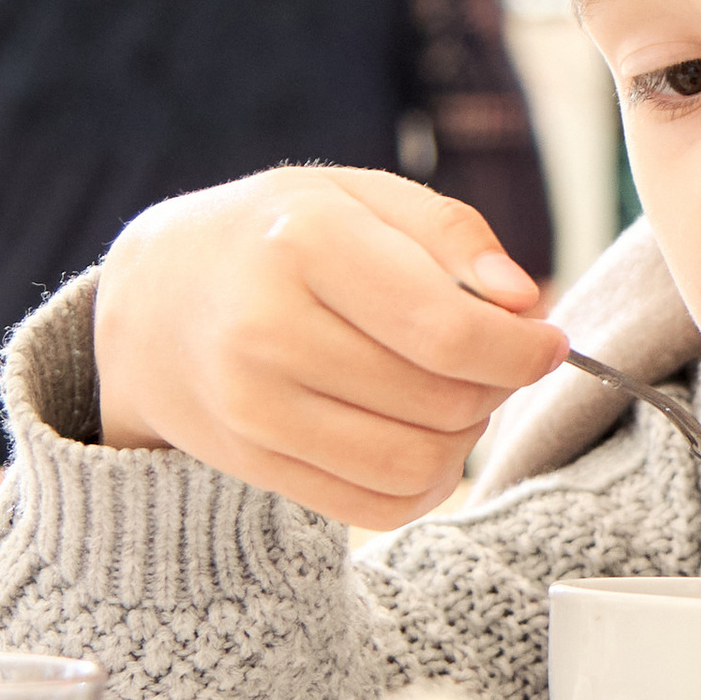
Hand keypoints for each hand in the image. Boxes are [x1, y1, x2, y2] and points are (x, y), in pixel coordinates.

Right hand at [94, 167, 565, 525]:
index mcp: (304, 242)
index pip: (448, 331)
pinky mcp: (254, 464)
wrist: (151, 303)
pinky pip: (377, 505)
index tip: (549, 342)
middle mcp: (269, 331)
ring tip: (456, 395)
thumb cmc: (274, 236)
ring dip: (466, 439)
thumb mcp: (356, 194)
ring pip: (417, 462)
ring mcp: (255, 408)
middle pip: (444, 401)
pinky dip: (424, 484)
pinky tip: (421, 438)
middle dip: (496, 386)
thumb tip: (526, 302)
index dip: (523, 350)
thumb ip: (451, 232)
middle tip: (492, 359)